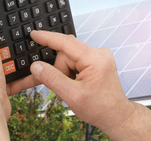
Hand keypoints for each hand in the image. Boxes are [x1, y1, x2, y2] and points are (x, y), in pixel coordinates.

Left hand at [0, 0, 39, 139]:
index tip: (11, 26)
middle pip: (1, 49)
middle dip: (13, 47)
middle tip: (25, 42)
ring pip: (11, 64)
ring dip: (22, 61)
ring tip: (35, 55)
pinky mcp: (2, 88)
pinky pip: (18, 78)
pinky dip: (27, 75)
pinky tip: (37, 71)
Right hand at [29, 31, 150, 139]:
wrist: (116, 116)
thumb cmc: (100, 108)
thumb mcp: (72, 96)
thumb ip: (52, 79)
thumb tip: (36, 66)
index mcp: (95, 59)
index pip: (67, 43)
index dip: (48, 38)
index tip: (34, 34)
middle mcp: (99, 53)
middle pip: (65, 55)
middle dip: (60, 72)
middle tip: (63, 90)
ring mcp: (99, 57)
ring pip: (69, 60)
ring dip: (65, 75)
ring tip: (72, 91)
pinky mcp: (97, 62)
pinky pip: (76, 63)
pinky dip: (70, 75)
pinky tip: (75, 86)